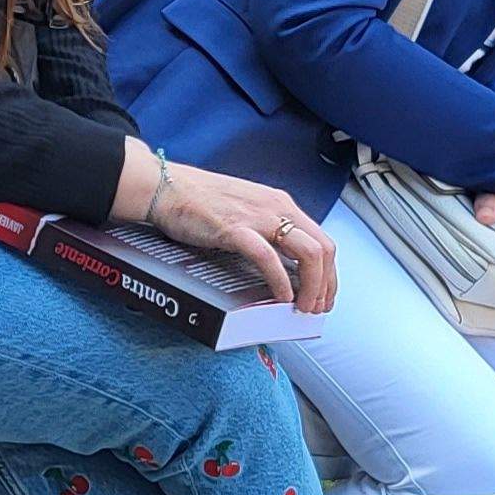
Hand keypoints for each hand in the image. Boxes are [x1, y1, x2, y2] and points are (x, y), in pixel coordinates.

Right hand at [113, 142, 336, 313]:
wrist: (165, 186)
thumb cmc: (198, 201)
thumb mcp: (245, 210)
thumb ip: (266, 230)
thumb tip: (281, 265)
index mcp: (280, 204)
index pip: (323, 241)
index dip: (329, 274)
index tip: (323, 295)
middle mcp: (276, 208)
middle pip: (324, 250)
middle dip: (326, 285)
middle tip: (317, 308)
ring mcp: (257, 218)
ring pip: (308, 254)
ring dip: (313, 287)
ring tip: (302, 307)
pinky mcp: (235, 230)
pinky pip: (269, 259)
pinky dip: (281, 282)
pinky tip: (281, 296)